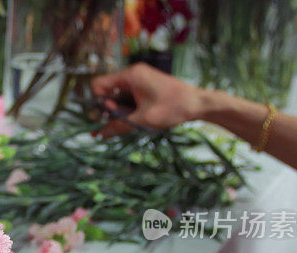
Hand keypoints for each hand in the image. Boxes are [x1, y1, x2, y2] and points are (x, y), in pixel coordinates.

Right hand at [90, 63, 205, 133]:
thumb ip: (118, 126)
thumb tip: (99, 135)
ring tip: (130, 120)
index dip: (98, 101)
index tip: (106, 115)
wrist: (198, 104)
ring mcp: (140, 79)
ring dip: (119, 110)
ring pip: (118, 95)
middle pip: (108, 90)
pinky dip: (128, 107)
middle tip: (116, 121)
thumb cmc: (172, 108)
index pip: (99, 84)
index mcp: (130, 75)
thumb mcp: (143, 119)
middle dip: (109, 108)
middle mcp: (133, 73)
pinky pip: (128, 96)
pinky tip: (136, 117)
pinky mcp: (146, 86)